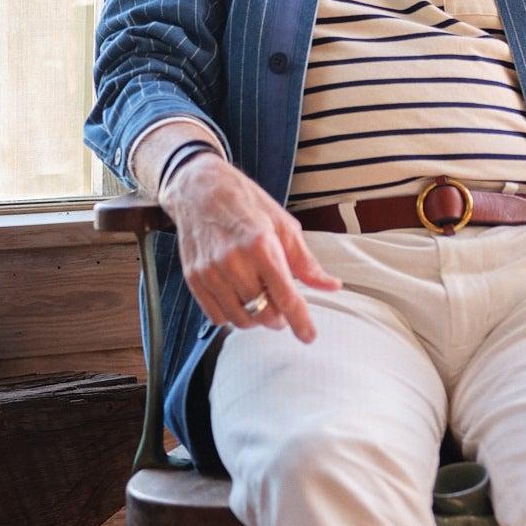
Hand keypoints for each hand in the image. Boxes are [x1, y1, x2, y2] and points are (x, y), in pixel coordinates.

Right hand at [163, 155, 340, 341]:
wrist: (199, 189)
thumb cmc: (246, 204)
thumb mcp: (283, 225)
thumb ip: (306, 262)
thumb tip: (331, 286)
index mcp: (261, 245)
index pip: (285, 296)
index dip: (301, 321)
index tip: (309, 336)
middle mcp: (233, 261)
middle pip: (263, 313)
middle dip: (279, 318)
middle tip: (282, 306)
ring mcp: (210, 272)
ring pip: (240, 320)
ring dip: (256, 319)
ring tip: (261, 301)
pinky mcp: (194, 279)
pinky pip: (216, 316)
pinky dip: (232, 316)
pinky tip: (239, 299)